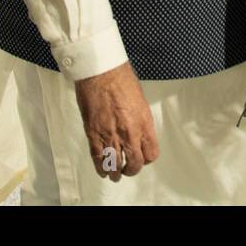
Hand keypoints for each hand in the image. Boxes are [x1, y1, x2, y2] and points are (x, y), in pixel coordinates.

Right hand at [73, 61, 158, 180]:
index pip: (151, 153)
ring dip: (116, 172)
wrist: (100, 71)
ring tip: (115, 174)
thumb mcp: (140, 101)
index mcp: (144, 122)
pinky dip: (101, 167)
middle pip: (135, 163)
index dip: (147, 159)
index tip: (143, 158)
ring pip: (115, 164)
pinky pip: (98, 157)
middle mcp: (129, 131)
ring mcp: (111, 134)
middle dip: (132, 169)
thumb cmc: (120, 79)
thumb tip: (139, 132)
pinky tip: (103, 170)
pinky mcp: (94, 133)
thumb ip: (140, 120)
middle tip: (129, 169)